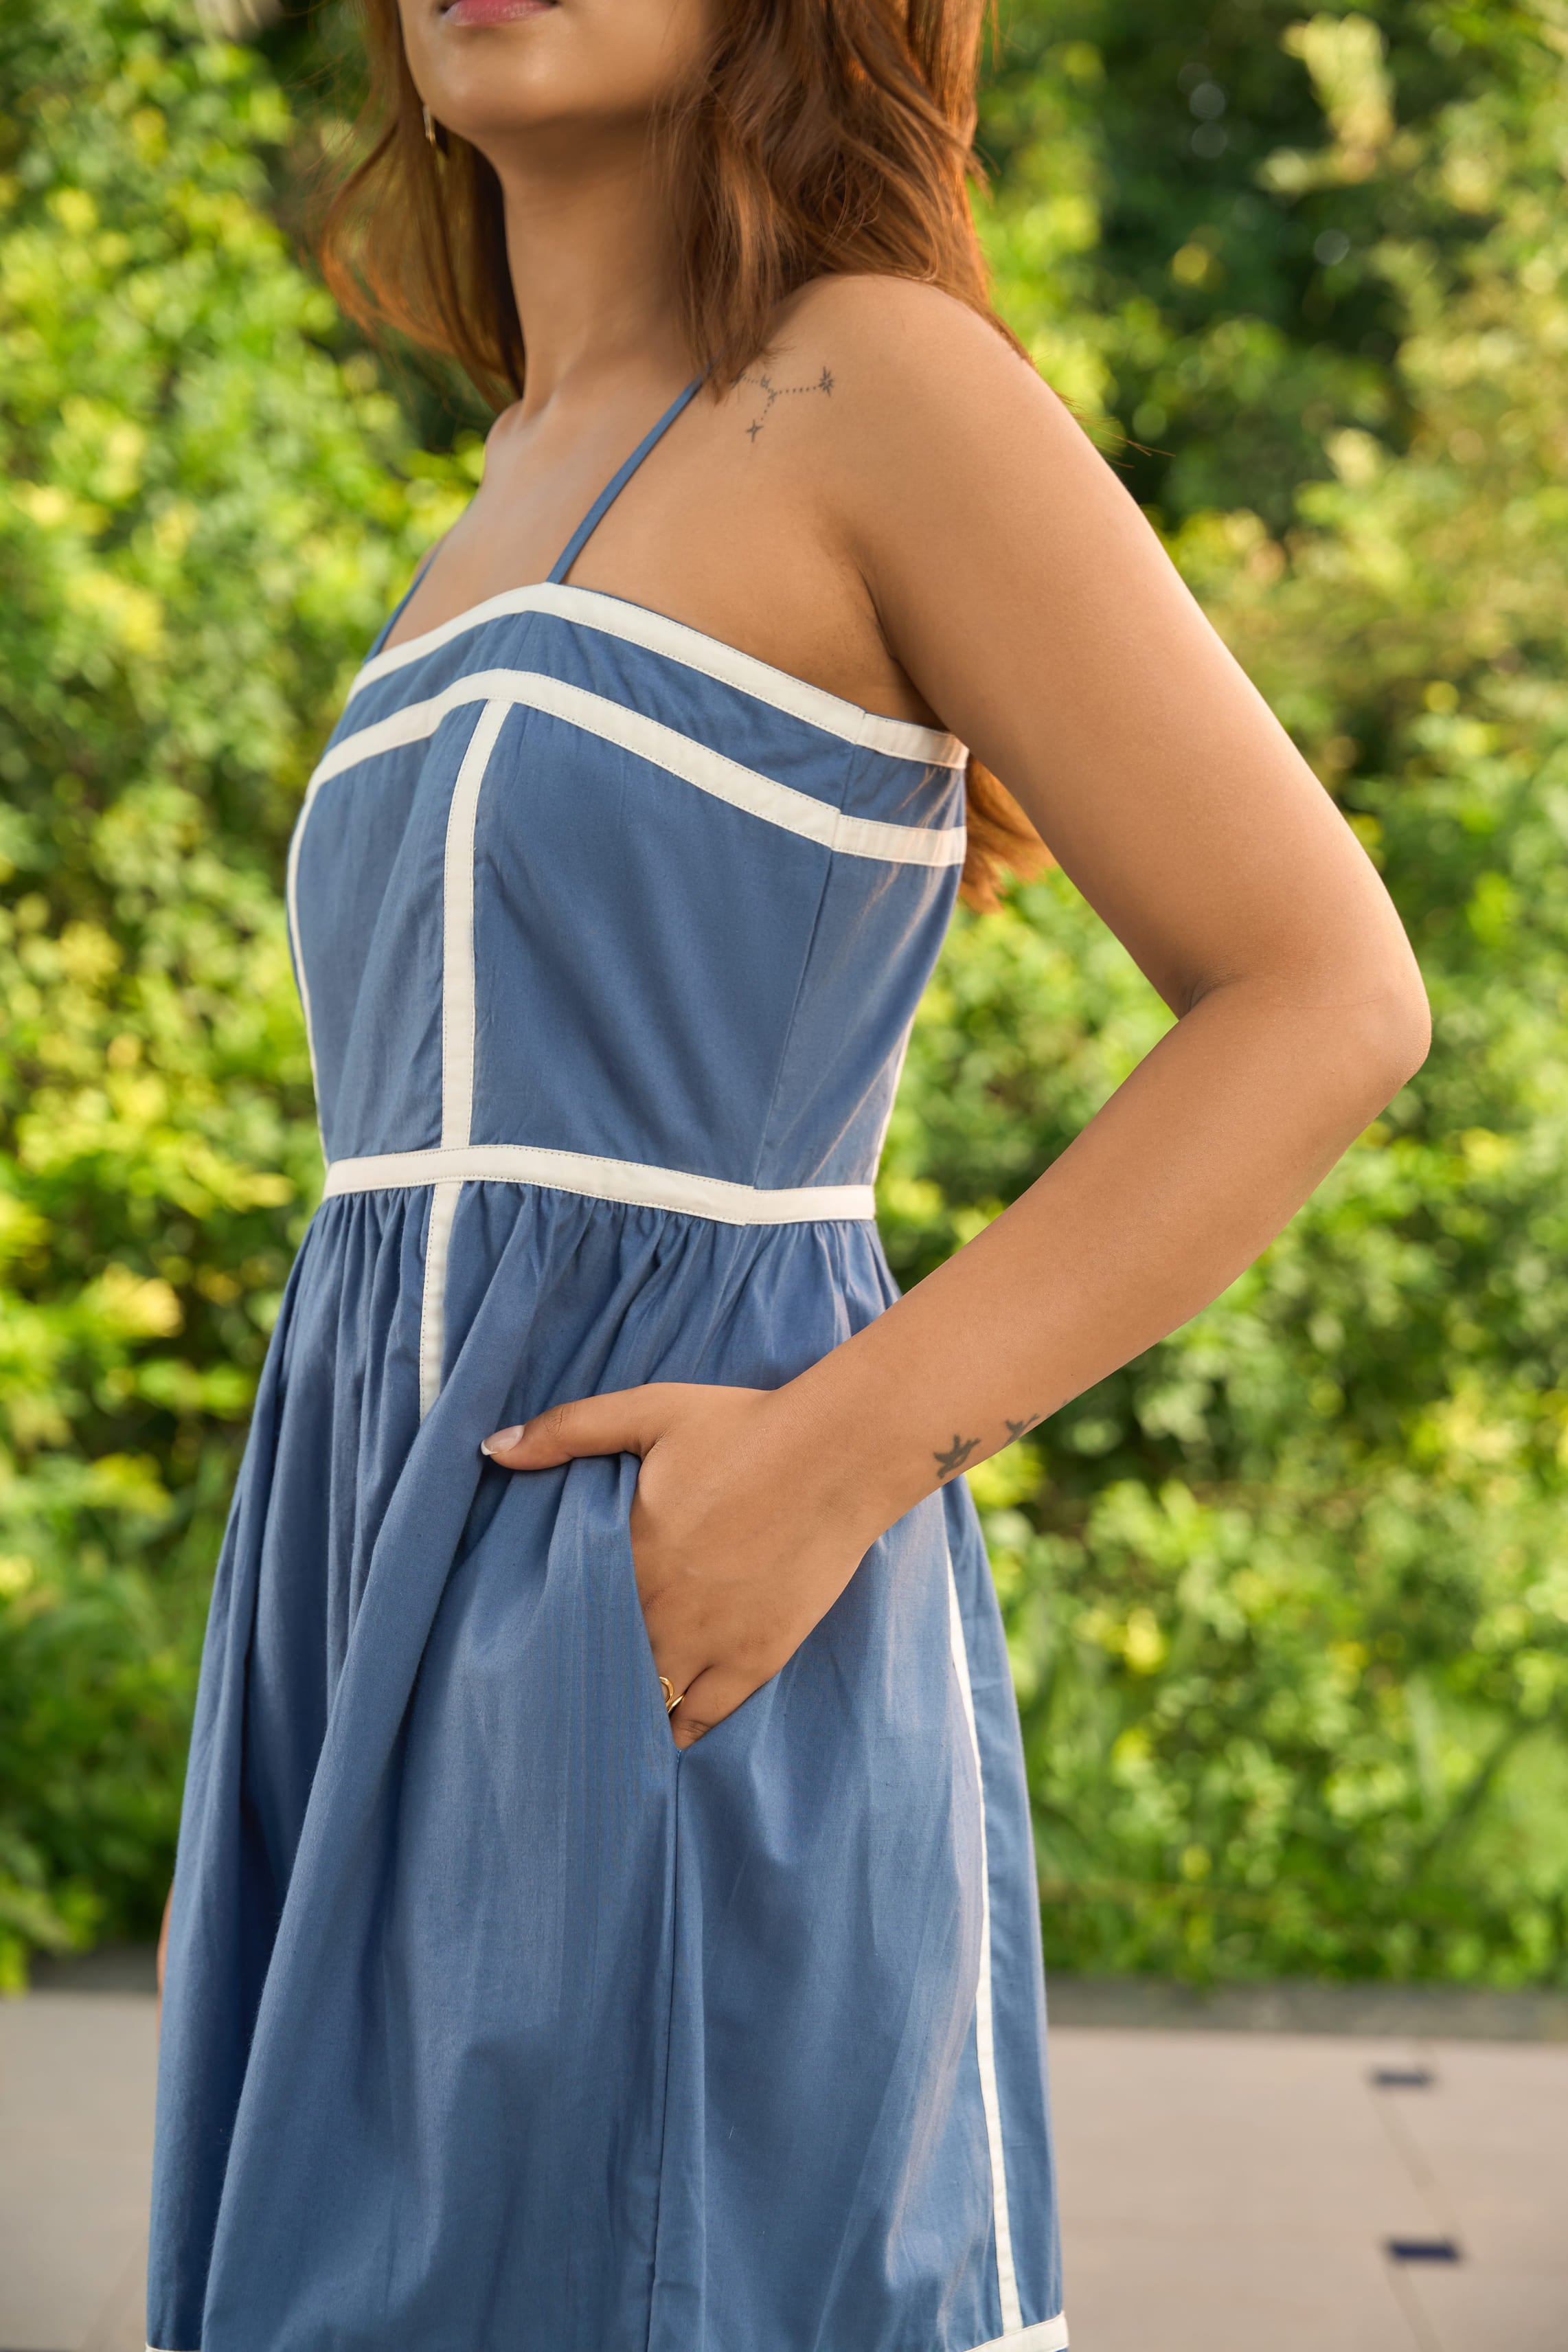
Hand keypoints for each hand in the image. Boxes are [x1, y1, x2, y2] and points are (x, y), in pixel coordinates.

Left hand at [481, 1384, 871, 1746]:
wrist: (839, 1453)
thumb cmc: (744, 1425)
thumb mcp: (649, 1410)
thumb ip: (568, 1431)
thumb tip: (493, 1449)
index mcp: (626, 1551)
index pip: (564, 1609)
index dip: (547, 1626)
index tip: (529, 1639)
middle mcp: (659, 1607)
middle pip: (600, 1661)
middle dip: (579, 1674)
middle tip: (555, 1691)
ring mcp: (709, 1639)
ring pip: (646, 1697)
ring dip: (622, 1707)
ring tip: (599, 1723)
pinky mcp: (756, 1657)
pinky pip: (704, 1717)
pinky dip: (676, 1732)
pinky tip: (658, 1742)